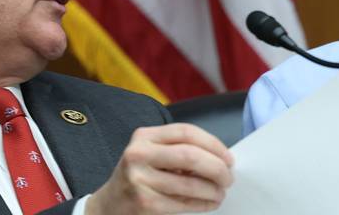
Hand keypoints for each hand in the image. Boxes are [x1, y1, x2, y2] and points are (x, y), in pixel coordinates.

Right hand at [87, 123, 234, 214]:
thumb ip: (179, 150)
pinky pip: (183, 203)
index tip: (228, 158)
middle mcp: (138, 154)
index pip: (186, 132)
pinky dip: (203, 204)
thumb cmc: (139, 176)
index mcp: (144, 136)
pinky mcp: (144, 203)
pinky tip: (209, 203)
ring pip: (190, 183)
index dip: (213, 144)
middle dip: (217, 168)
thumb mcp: (152, 154)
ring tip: (220, 193)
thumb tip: (220, 158)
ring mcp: (139, 179)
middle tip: (228, 177)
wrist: (109, 205)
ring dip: (213, 190)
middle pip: (190, 156)